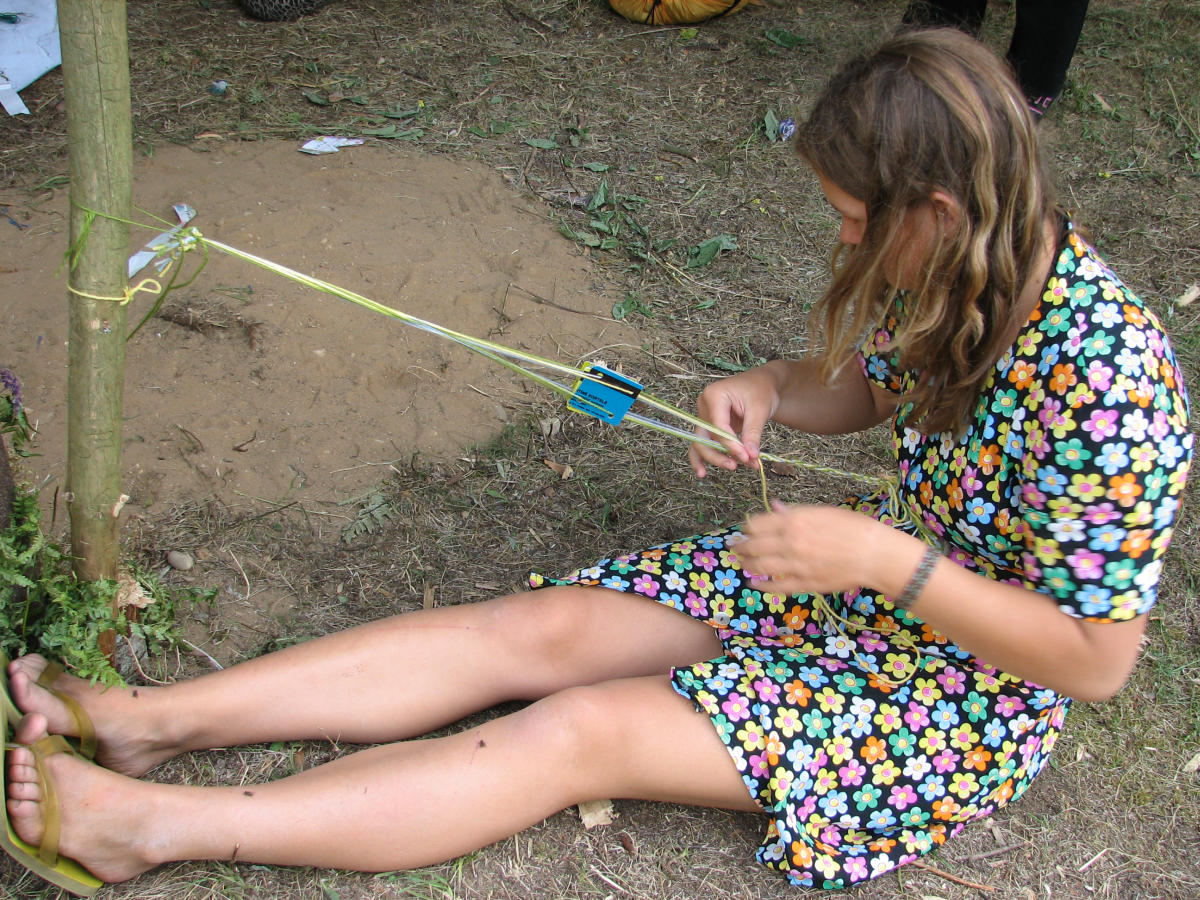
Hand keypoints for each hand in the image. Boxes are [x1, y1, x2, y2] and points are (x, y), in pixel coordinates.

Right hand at [688, 367, 781, 476]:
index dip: (731, 446)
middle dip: (720, 454)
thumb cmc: (761, 391)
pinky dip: (702, 457)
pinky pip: (702, 442)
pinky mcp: (709, 425)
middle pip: (705, 436)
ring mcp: (704, 415)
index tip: (746, 458)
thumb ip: (752, 434)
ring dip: (715, 458)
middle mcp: (704, 405)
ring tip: (731, 468)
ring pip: (702, 442)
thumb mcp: (759, 410)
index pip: (718, 427)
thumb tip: (750, 457)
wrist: (762, 384)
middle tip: (738, 465)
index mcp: (714, 395)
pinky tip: (702, 472)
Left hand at [735, 501, 896, 595]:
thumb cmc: (853, 527)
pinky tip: (753, 583)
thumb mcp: (823, 512)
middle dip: (740, 546)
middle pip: (753, 545)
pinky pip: (776, 587)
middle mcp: (790, 542)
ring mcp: (796, 565)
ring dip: (746, 564)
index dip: (748, 527)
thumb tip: (775, 507)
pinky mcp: (804, 584)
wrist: (873, 553)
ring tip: (741, 563)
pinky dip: (761, 585)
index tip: (745, 529)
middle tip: (735, 547)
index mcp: (795, 521)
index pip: (757, 524)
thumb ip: (795, 512)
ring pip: (759, 566)